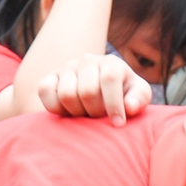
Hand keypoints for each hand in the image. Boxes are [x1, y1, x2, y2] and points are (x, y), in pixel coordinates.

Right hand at [37, 54, 152, 126]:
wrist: (101, 92)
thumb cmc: (125, 96)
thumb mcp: (138, 96)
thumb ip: (139, 99)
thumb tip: (129, 107)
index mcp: (111, 63)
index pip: (109, 78)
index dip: (113, 104)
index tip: (118, 124)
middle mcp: (87, 61)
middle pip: (87, 92)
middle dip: (96, 112)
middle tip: (100, 118)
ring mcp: (66, 68)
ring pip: (66, 95)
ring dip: (78, 113)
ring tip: (87, 115)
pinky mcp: (49, 78)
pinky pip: (45, 92)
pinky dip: (56, 108)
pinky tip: (69, 112)